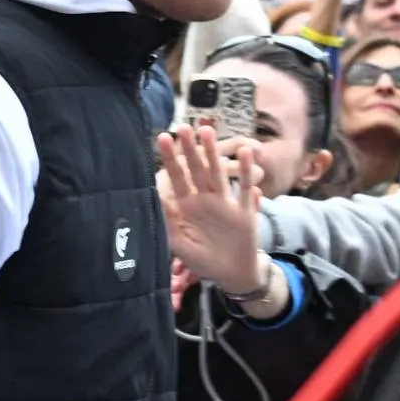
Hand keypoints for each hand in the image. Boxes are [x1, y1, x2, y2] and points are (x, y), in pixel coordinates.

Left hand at [157, 121, 271, 303]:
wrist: (231, 273)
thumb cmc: (202, 258)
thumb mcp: (179, 243)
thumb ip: (167, 222)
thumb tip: (153, 198)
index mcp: (188, 206)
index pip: (176, 178)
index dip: (170, 159)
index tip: (163, 138)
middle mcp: (206, 200)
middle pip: (197, 170)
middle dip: (191, 149)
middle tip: (184, 127)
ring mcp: (226, 203)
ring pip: (218, 174)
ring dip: (214, 154)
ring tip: (208, 132)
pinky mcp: (244, 212)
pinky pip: (245, 190)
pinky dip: (246, 173)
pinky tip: (245, 153)